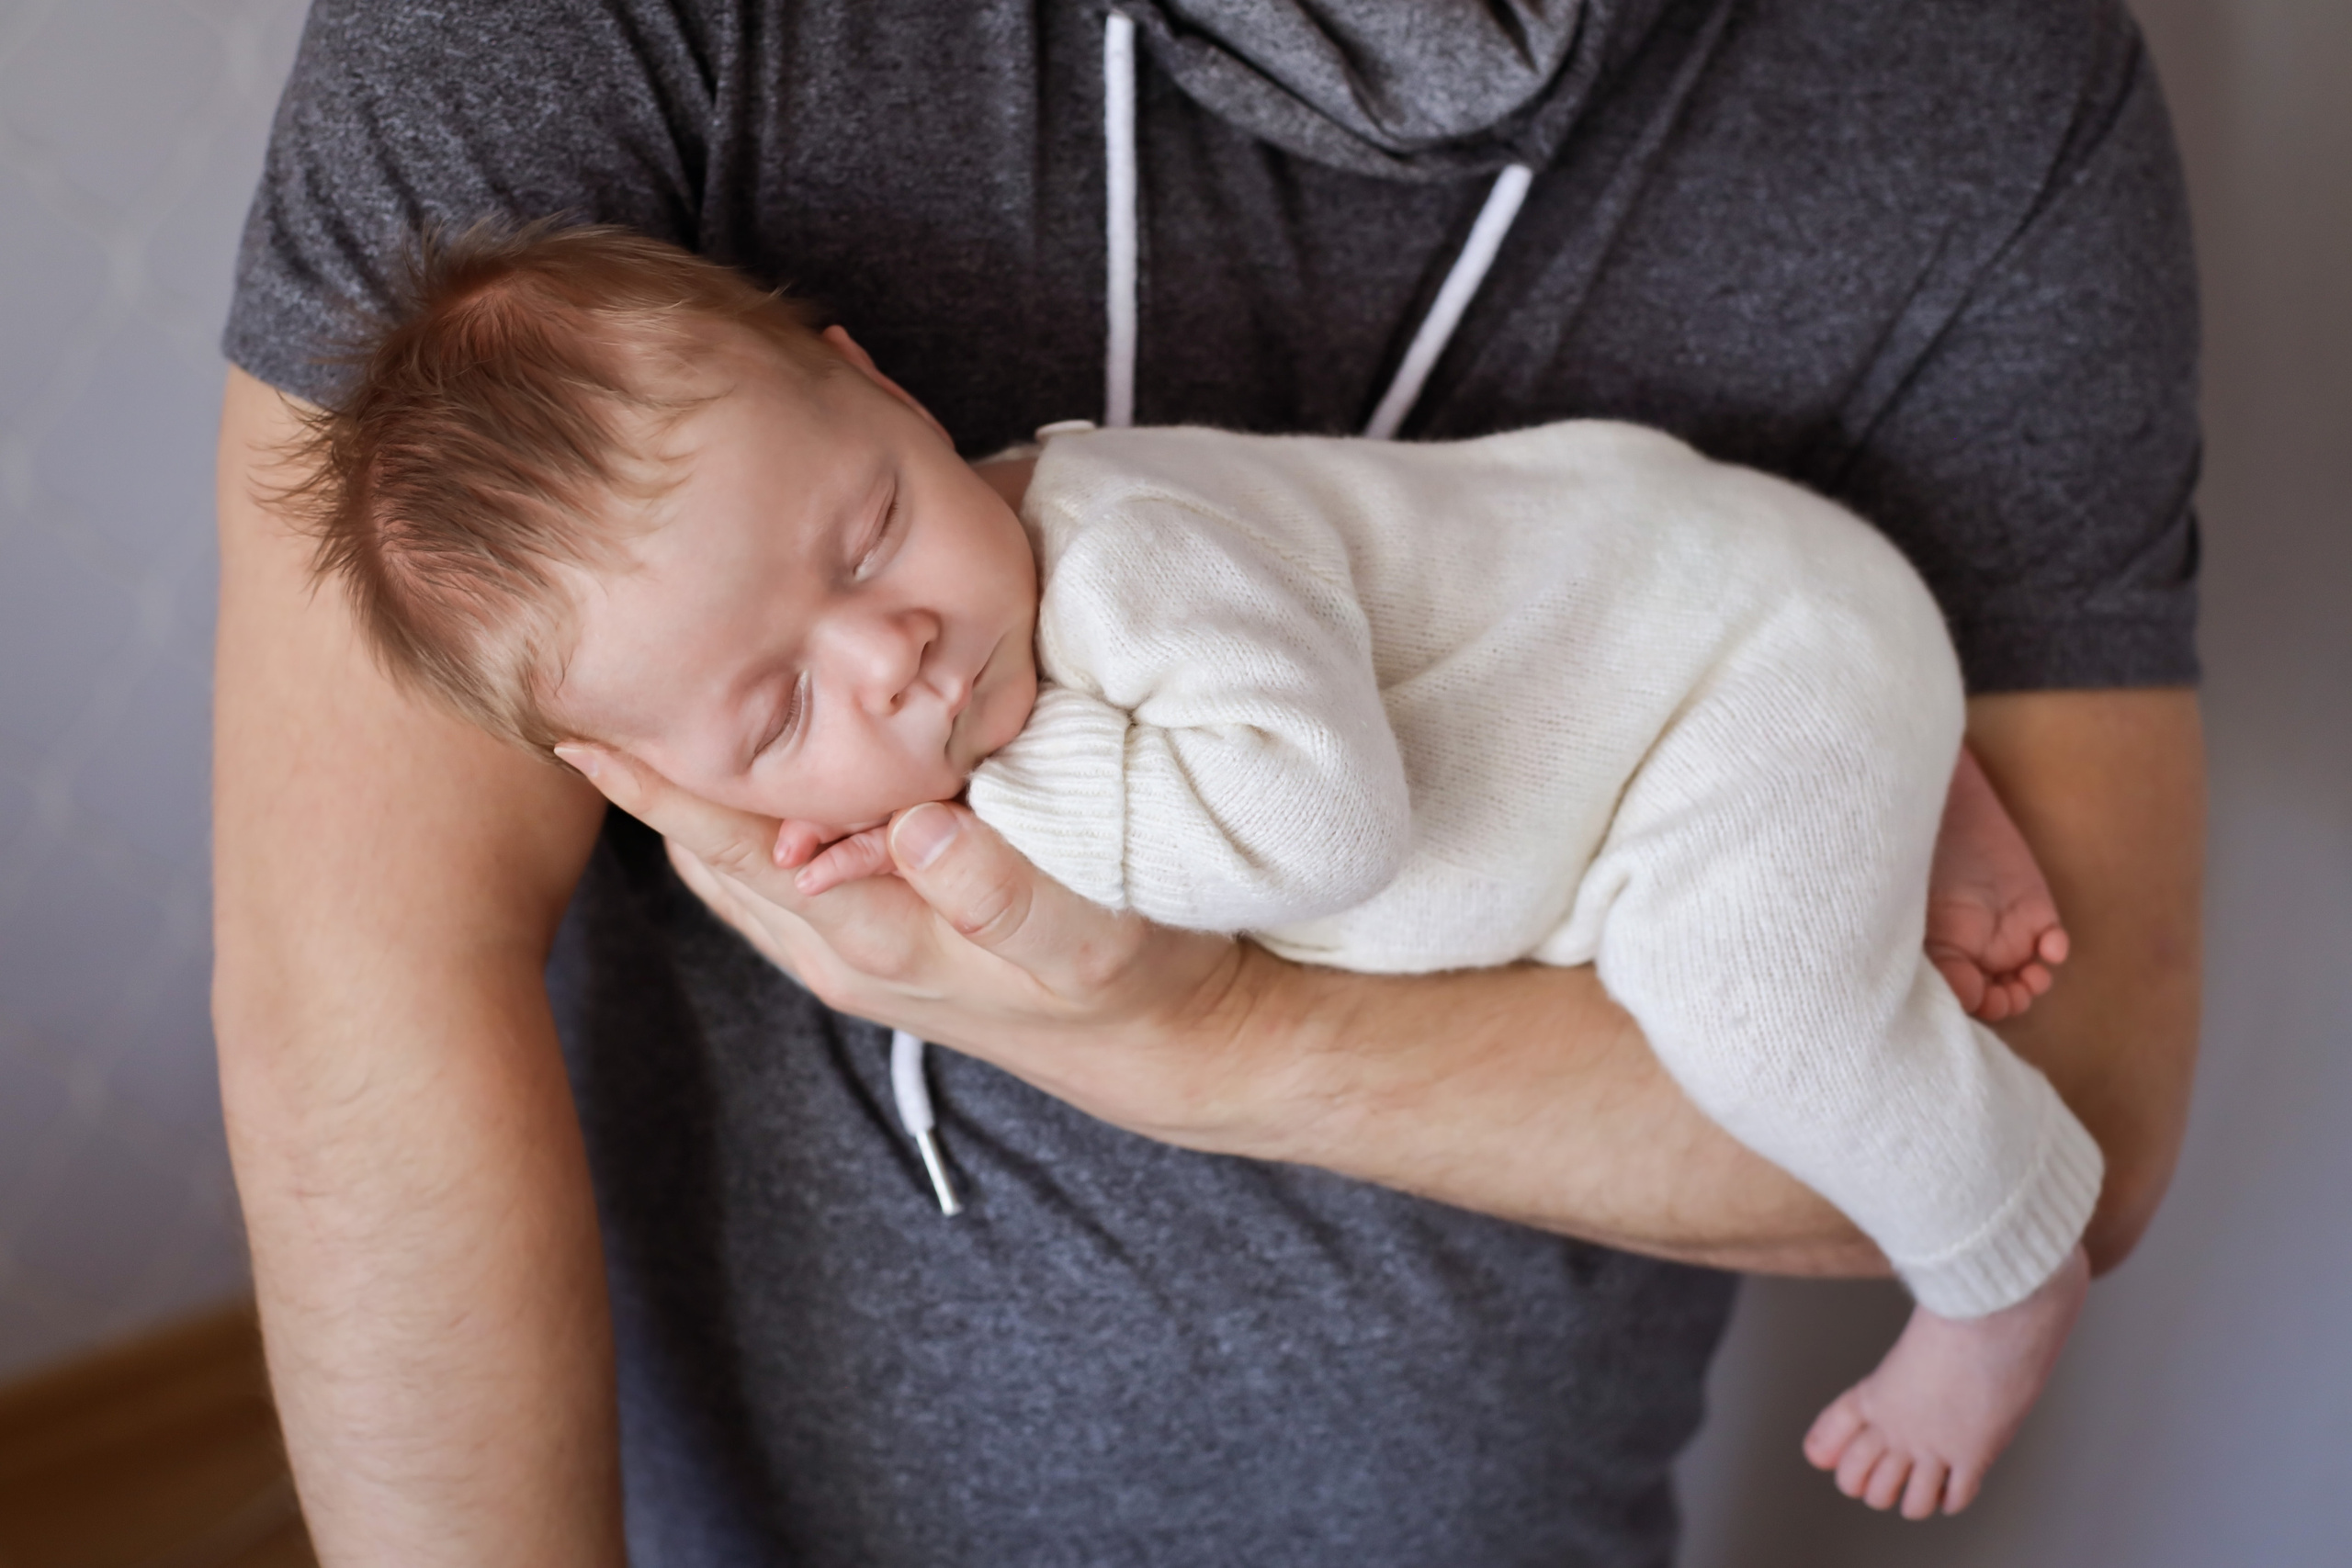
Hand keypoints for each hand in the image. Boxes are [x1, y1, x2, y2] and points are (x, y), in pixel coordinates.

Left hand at [553, 745, 1260, 1145]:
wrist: (1161, 1044)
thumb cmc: (1136, 977)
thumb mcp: (1095, 942)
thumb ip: (1008, 892)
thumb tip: (915, 824)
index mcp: (879, 938)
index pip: (737, 851)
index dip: (660, 788)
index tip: (583, 717)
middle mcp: (841, 949)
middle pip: (707, 857)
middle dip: (646, 779)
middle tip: (579, 680)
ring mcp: (850, 948)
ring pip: (730, 865)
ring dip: (681, 796)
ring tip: (632, 708)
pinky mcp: (872, 938)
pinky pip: (769, 872)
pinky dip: (733, 817)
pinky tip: (736, 760)